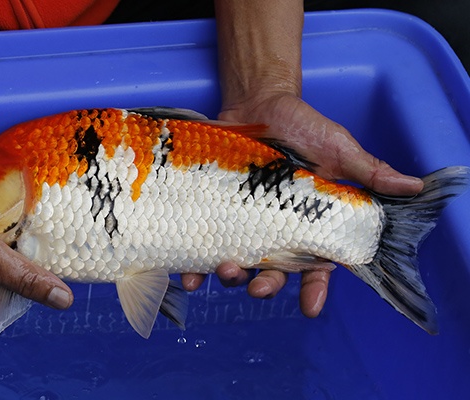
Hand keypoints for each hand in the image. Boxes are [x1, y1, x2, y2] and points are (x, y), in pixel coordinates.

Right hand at [0, 211, 72, 308]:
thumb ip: (27, 279)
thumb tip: (65, 301)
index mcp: (0, 288)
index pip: (40, 276)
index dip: (59, 260)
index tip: (78, 239)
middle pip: (27, 261)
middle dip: (42, 243)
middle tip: (60, 218)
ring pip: (10, 247)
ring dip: (22, 231)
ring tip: (38, 211)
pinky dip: (2, 226)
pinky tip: (6, 213)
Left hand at [181, 92, 423, 316]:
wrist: (258, 102)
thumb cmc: (303, 127)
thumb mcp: (338, 147)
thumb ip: (368, 171)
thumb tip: (414, 187)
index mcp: (307, 223)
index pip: (316, 265)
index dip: (315, 289)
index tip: (311, 307)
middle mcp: (274, 229)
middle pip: (273, 271)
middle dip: (266, 286)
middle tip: (258, 288)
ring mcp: (242, 222)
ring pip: (238, 262)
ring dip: (230, 276)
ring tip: (224, 271)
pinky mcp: (215, 210)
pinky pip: (203, 242)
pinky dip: (193, 264)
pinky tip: (187, 274)